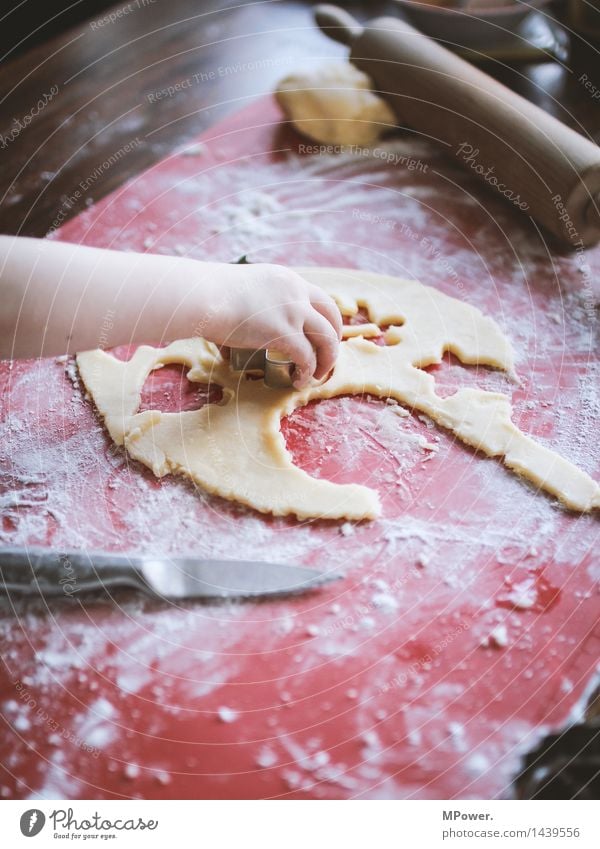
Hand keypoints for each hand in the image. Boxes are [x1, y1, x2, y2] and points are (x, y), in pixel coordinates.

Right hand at [201, 263, 342, 387]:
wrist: (201, 296)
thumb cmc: (208, 296)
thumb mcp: (241, 292)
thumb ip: (248, 308)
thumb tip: (232, 338)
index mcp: (287, 280)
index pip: (320, 298)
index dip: (326, 320)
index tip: (323, 337)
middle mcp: (295, 292)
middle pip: (332, 316)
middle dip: (334, 340)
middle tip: (325, 359)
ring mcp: (292, 311)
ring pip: (326, 339)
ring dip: (326, 360)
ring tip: (316, 375)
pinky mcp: (284, 332)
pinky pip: (306, 357)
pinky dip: (307, 372)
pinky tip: (299, 381)